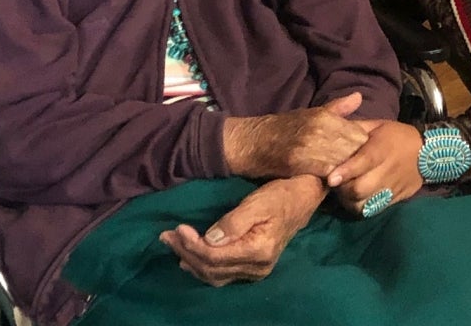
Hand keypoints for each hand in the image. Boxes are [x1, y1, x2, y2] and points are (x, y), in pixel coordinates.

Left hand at [159, 175, 324, 285]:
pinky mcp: (253, 267)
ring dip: (191, 261)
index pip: (216, 256)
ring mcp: (256, 271)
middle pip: (212, 268)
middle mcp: (257, 267)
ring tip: (173, 245)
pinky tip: (190, 259)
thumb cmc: (281, 195)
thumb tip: (209, 239)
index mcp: (259, 251)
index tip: (177, 229)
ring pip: (215, 275)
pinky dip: (203, 267)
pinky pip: (223, 273)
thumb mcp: (258, 202)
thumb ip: (234, 222)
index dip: (193, 244)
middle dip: (187, 252)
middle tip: (167, 236)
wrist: (304, 198)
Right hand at [223, 93, 369, 179]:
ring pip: (342, 162)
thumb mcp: (311, 113)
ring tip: (348, 176)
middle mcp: (319, 129)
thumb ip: (337, 108)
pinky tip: (333, 181)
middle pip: (353, 149)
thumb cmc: (284, 127)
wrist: (253, 142)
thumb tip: (359, 97)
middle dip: (357, 159)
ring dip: (346, 170)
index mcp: (325, 116)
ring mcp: (309, 147)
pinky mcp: (299, 164)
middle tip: (359, 169)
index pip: (359, 133)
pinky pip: (326, 174)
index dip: (363, 146)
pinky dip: (332, 178)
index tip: (362, 154)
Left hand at [326, 121, 423, 214]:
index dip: (346, 171)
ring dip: (348, 200)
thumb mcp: (378, 125)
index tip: (330, 178)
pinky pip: (371, 211)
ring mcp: (390, 188)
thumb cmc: (398, 136)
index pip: (363, 162)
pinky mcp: (393, 201)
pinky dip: (358, 207)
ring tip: (342, 191)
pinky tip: (354, 198)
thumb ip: (356, 129)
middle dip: (342, 188)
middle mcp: (386, 171)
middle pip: (360, 188)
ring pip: (363, 204)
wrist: (428, 154)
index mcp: (382, 149)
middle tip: (334, 182)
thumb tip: (333, 132)